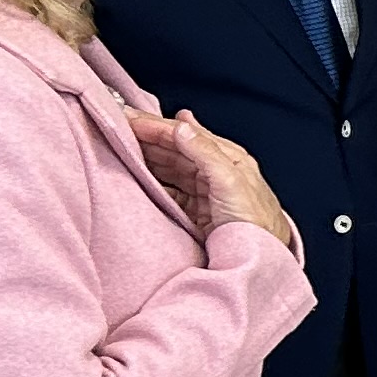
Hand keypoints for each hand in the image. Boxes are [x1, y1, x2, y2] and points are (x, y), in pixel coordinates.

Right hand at [131, 109, 297, 253]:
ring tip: (119, 147)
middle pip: (173, 149)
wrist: (261, 258)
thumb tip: (182, 125)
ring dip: (145, 157)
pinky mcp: (195, 211)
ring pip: (168, 168)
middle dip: (145, 137)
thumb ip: (206, 153)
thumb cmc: (256, 221)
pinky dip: (150, 182)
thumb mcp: (231, 182)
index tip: (128, 118)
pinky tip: (136, 176)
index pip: (185, 135)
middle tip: (115, 128)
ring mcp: (203, 191)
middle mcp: (214, 170)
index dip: (155, 125)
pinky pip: (167, 190)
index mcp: (227, 158)